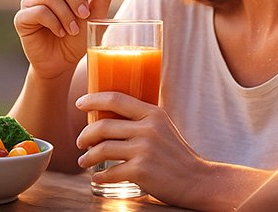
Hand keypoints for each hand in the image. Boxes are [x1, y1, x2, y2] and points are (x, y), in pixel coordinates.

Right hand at [13, 0, 119, 79]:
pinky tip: (60, 32)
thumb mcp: (96, 15)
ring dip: (66, 14)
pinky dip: (54, 23)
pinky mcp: (22, 17)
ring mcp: (31, 2)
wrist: (63, 63)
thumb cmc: (78, 37)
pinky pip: (38, 11)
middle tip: (85, 14)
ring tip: (73, 30)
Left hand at [75, 92, 208, 206]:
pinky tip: (97, 178)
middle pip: (104, 126)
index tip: (80, 103)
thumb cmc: (177, 154)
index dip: (93, 99)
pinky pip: (111, 172)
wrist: (197, 180)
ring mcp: (144, 150)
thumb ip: (142, 119)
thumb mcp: (163, 127)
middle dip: (85, 134)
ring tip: (84, 160)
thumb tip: (110, 115)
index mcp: (152, 113)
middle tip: (80, 142)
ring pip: (103, 149)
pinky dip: (100, 176)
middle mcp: (148, 128)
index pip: (116, 98)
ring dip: (88, 156)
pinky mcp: (141, 171)